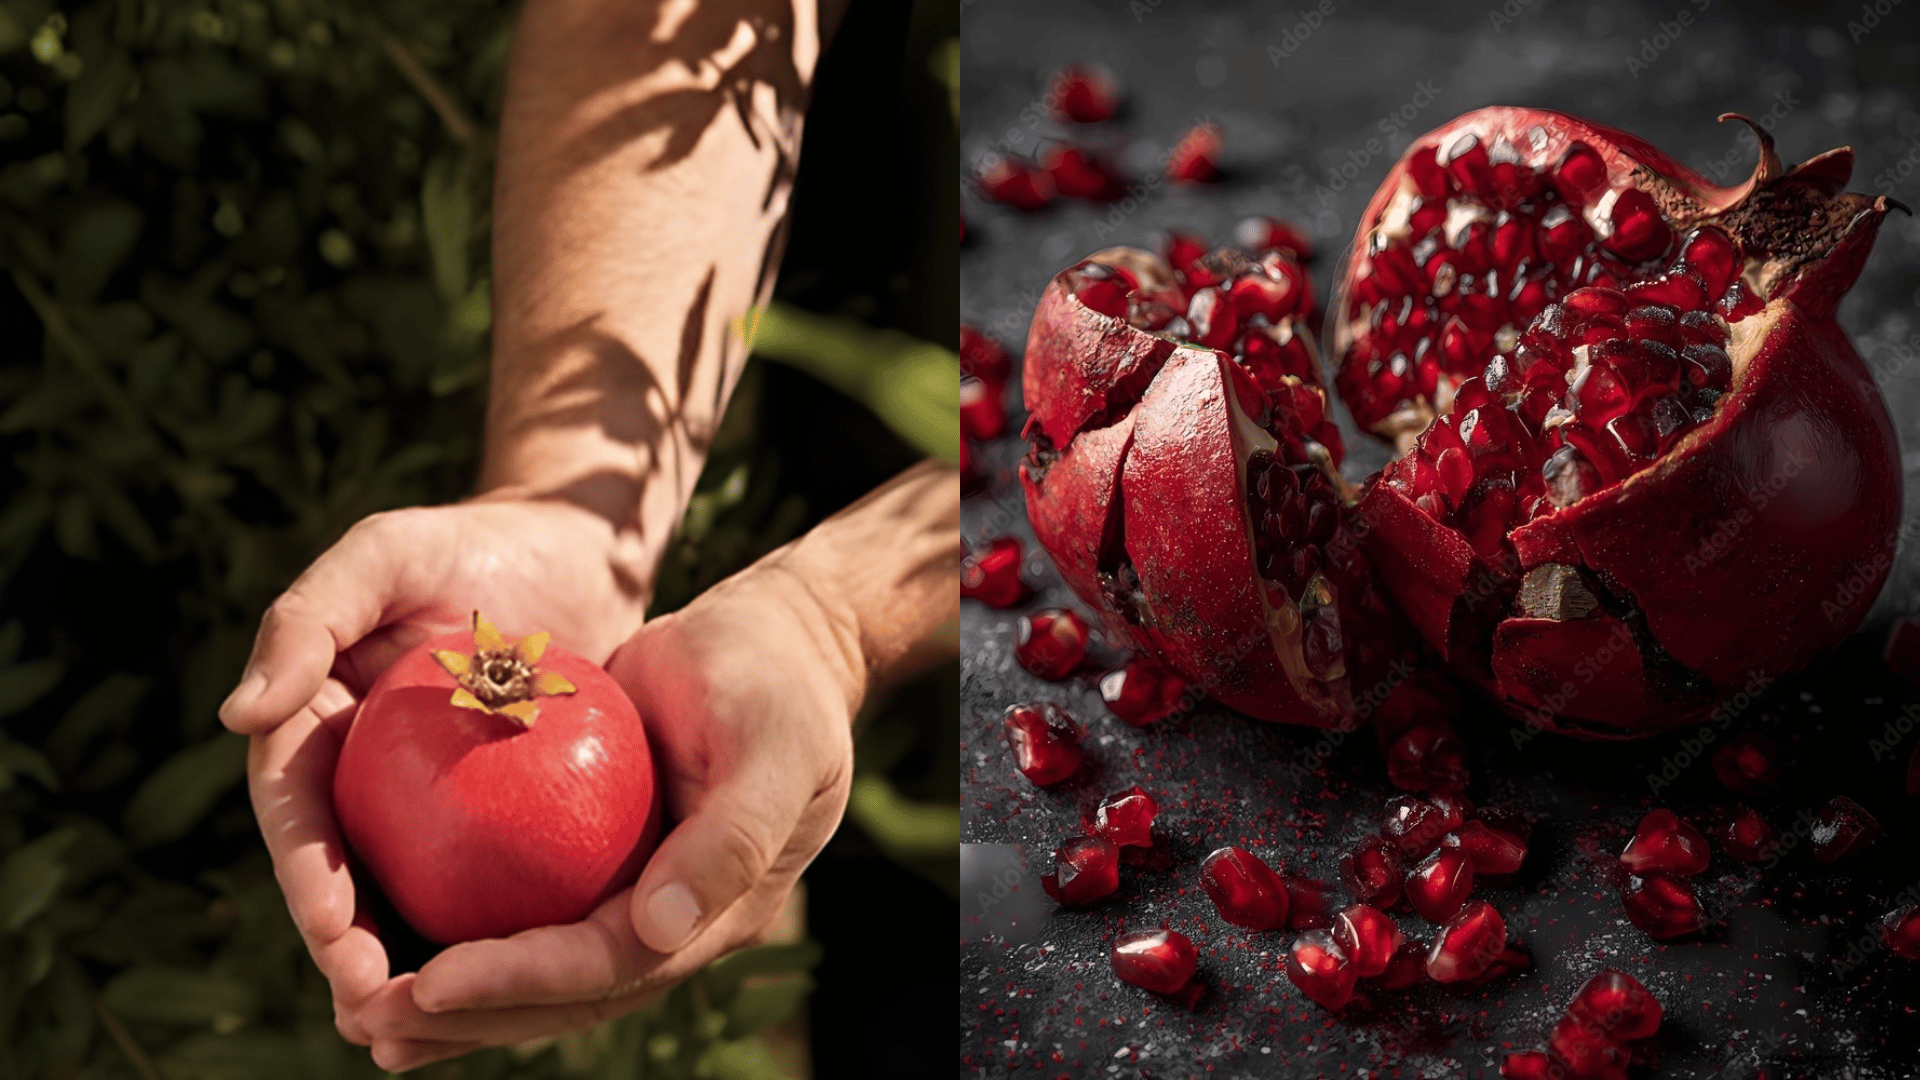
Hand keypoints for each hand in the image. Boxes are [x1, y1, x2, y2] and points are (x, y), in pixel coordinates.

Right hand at [221, 494, 655, 1065]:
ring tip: (422, 1025)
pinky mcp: (502, 819)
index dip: (306, 877)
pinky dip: (491, 939)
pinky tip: (513, 988)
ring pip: (408, 900)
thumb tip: (236, 715)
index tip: (333, 926)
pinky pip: (491, 886)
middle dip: (348, 950)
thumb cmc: (470, 542)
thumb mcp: (382, 555)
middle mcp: (364, 778)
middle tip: (376, 1001)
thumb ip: (304, 620)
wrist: (572, 553)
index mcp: (314, 727)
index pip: (297, 815)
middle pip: (343, 877)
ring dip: (410, 967)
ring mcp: (430, 805)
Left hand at [334, 554, 856, 1068]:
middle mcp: (668, 923)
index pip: (607, 965)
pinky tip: (387, 931)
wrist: (779, 641)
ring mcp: (632, 895)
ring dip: (452, 1002)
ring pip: (535, 969)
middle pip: (561, 995)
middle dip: (467, 1018)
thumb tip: (656, 930)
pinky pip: (524, 905)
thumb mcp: (774, 751)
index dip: (520, 981)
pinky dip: (460, 929)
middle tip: (369, 1020)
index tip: (432, 981)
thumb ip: (729, 841)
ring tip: (362, 1017)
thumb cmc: (778, 683)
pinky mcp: (596, 857)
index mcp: (715, 914)